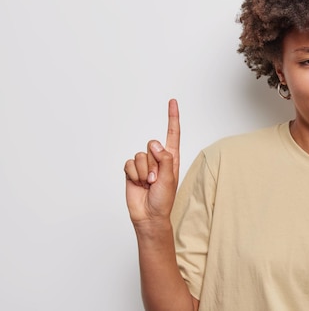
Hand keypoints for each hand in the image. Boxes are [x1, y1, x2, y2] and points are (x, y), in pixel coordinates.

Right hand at [124, 99, 180, 225]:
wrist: (148, 215)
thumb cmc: (163, 199)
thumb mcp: (169, 178)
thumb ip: (164, 159)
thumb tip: (155, 144)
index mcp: (171, 157)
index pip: (172, 133)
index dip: (172, 116)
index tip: (172, 101)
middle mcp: (158, 158)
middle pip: (152, 145)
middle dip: (153, 163)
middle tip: (155, 179)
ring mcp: (144, 164)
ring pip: (140, 156)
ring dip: (143, 172)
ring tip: (148, 183)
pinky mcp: (132, 171)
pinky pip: (129, 164)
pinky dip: (133, 174)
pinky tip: (138, 184)